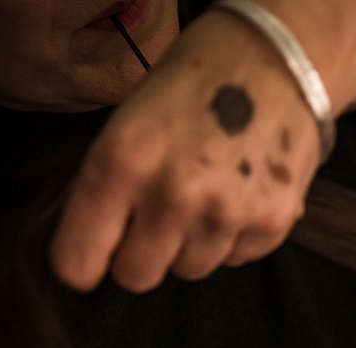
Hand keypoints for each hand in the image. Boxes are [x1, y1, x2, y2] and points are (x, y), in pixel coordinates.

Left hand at [49, 8, 333, 292]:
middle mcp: (173, 195)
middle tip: (154, 220)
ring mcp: (227, 214)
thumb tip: (100, 244)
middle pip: (136, 276)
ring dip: (191, 244)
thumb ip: (109, 184)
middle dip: (140, 255)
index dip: (83, 261)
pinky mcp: (272, 223)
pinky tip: (239, 193)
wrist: (276, 62)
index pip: (78, 261)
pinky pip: (236, 258)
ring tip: (206, 195)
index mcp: (121, 162)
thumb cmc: (193, 85)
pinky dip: (234, 236)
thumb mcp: (128, 122)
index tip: (94, 253)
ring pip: (190, 270)